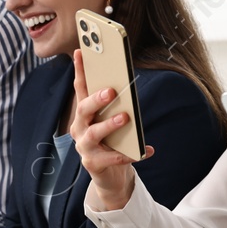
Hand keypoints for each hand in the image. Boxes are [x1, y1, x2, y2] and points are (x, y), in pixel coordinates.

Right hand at [70, 49, 151, 209]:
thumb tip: (125, 86)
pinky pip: (112, 158)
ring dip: (109, 124)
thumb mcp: (113, 121)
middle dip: (96, 99)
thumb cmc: (113, 142)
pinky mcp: (93, 164)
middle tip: (111, 91)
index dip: (80, 70)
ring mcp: (84, 147)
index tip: (80, 50)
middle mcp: (80, 128)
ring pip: (94, 133)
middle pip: (83, 109)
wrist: (110, 177)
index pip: (80, 88)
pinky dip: (129, 154)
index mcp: (84, 114)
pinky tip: (146, 150)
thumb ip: (116, 106)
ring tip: (125, 117)